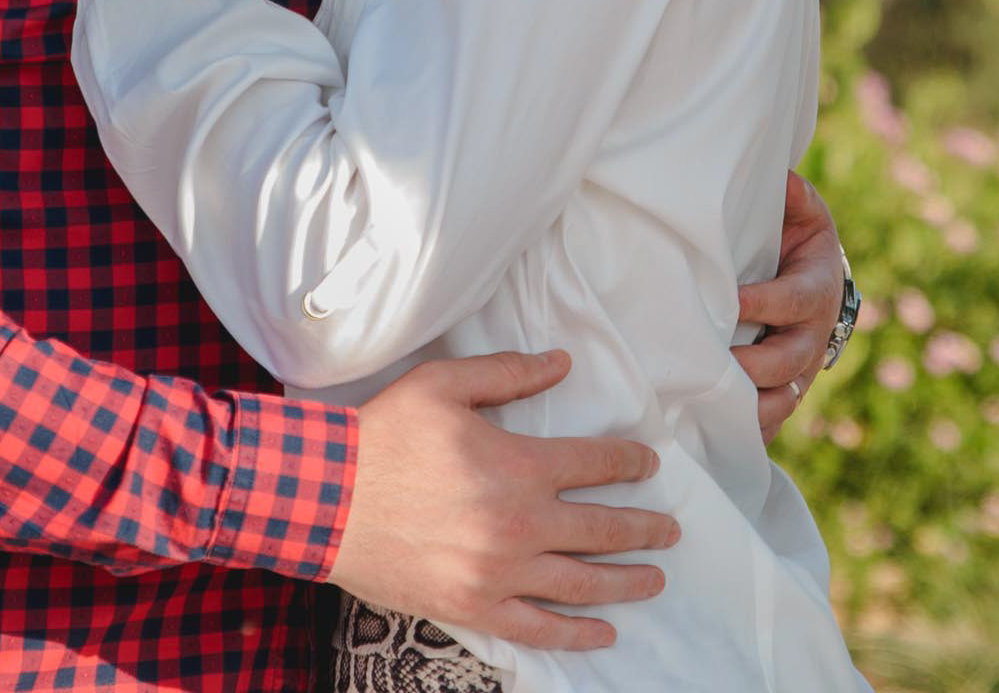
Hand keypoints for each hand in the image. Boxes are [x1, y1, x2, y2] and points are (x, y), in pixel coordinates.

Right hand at [329, 350, 678, 651]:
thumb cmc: (385, 433)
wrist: (327, 497)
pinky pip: (539, 630)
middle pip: (602, 528)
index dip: (629, 461)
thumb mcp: (444, 384)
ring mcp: (500, 572)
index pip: (595, 462)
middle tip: (671, 529)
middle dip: (645, 527)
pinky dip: (577, 634)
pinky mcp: (475, 607)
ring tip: (656, 578)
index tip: (649, 463)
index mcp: (518, 464)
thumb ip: (508, 373)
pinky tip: (603, 633)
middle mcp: (521, 523)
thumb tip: (562, 363)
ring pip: (582, 583)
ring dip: (627, 581)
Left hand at [734, 171, 844, 442]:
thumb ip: (791, 194)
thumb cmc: (797, 237)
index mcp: (815, 288)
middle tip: (711, 362)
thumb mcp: (802, 210)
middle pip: (786, 360)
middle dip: (750, 365)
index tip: (730, 304)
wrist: (818, 277)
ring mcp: (799, 369)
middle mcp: (812, 336)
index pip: (792, 301)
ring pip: (781, 399)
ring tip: (708, 408)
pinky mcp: (784, 390)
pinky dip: (747, 431)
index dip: (764, 304)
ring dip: (749, 407)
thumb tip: (781, 175)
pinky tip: (710, 436)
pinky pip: (771, 419)